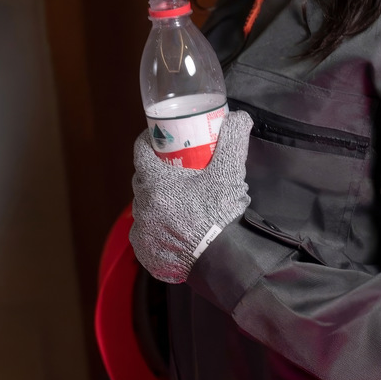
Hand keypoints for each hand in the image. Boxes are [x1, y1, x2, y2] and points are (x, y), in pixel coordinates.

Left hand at [130, 109, 252, 282]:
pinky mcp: (145, 251)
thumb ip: (234, 140)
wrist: (221, 261)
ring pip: (144, 207)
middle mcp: (142, 206)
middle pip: (143, 179)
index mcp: (155, 183)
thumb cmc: (220, 216)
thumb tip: (239, 117)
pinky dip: (156, 226)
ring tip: (178, 199)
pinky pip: (146, 232)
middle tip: (175, 168)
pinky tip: (171, 226)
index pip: (141, 151)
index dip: (150, 140)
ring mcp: (142, 231)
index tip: (161, 138)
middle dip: (155, 171)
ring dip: (156, 200)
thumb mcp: (229, 173)